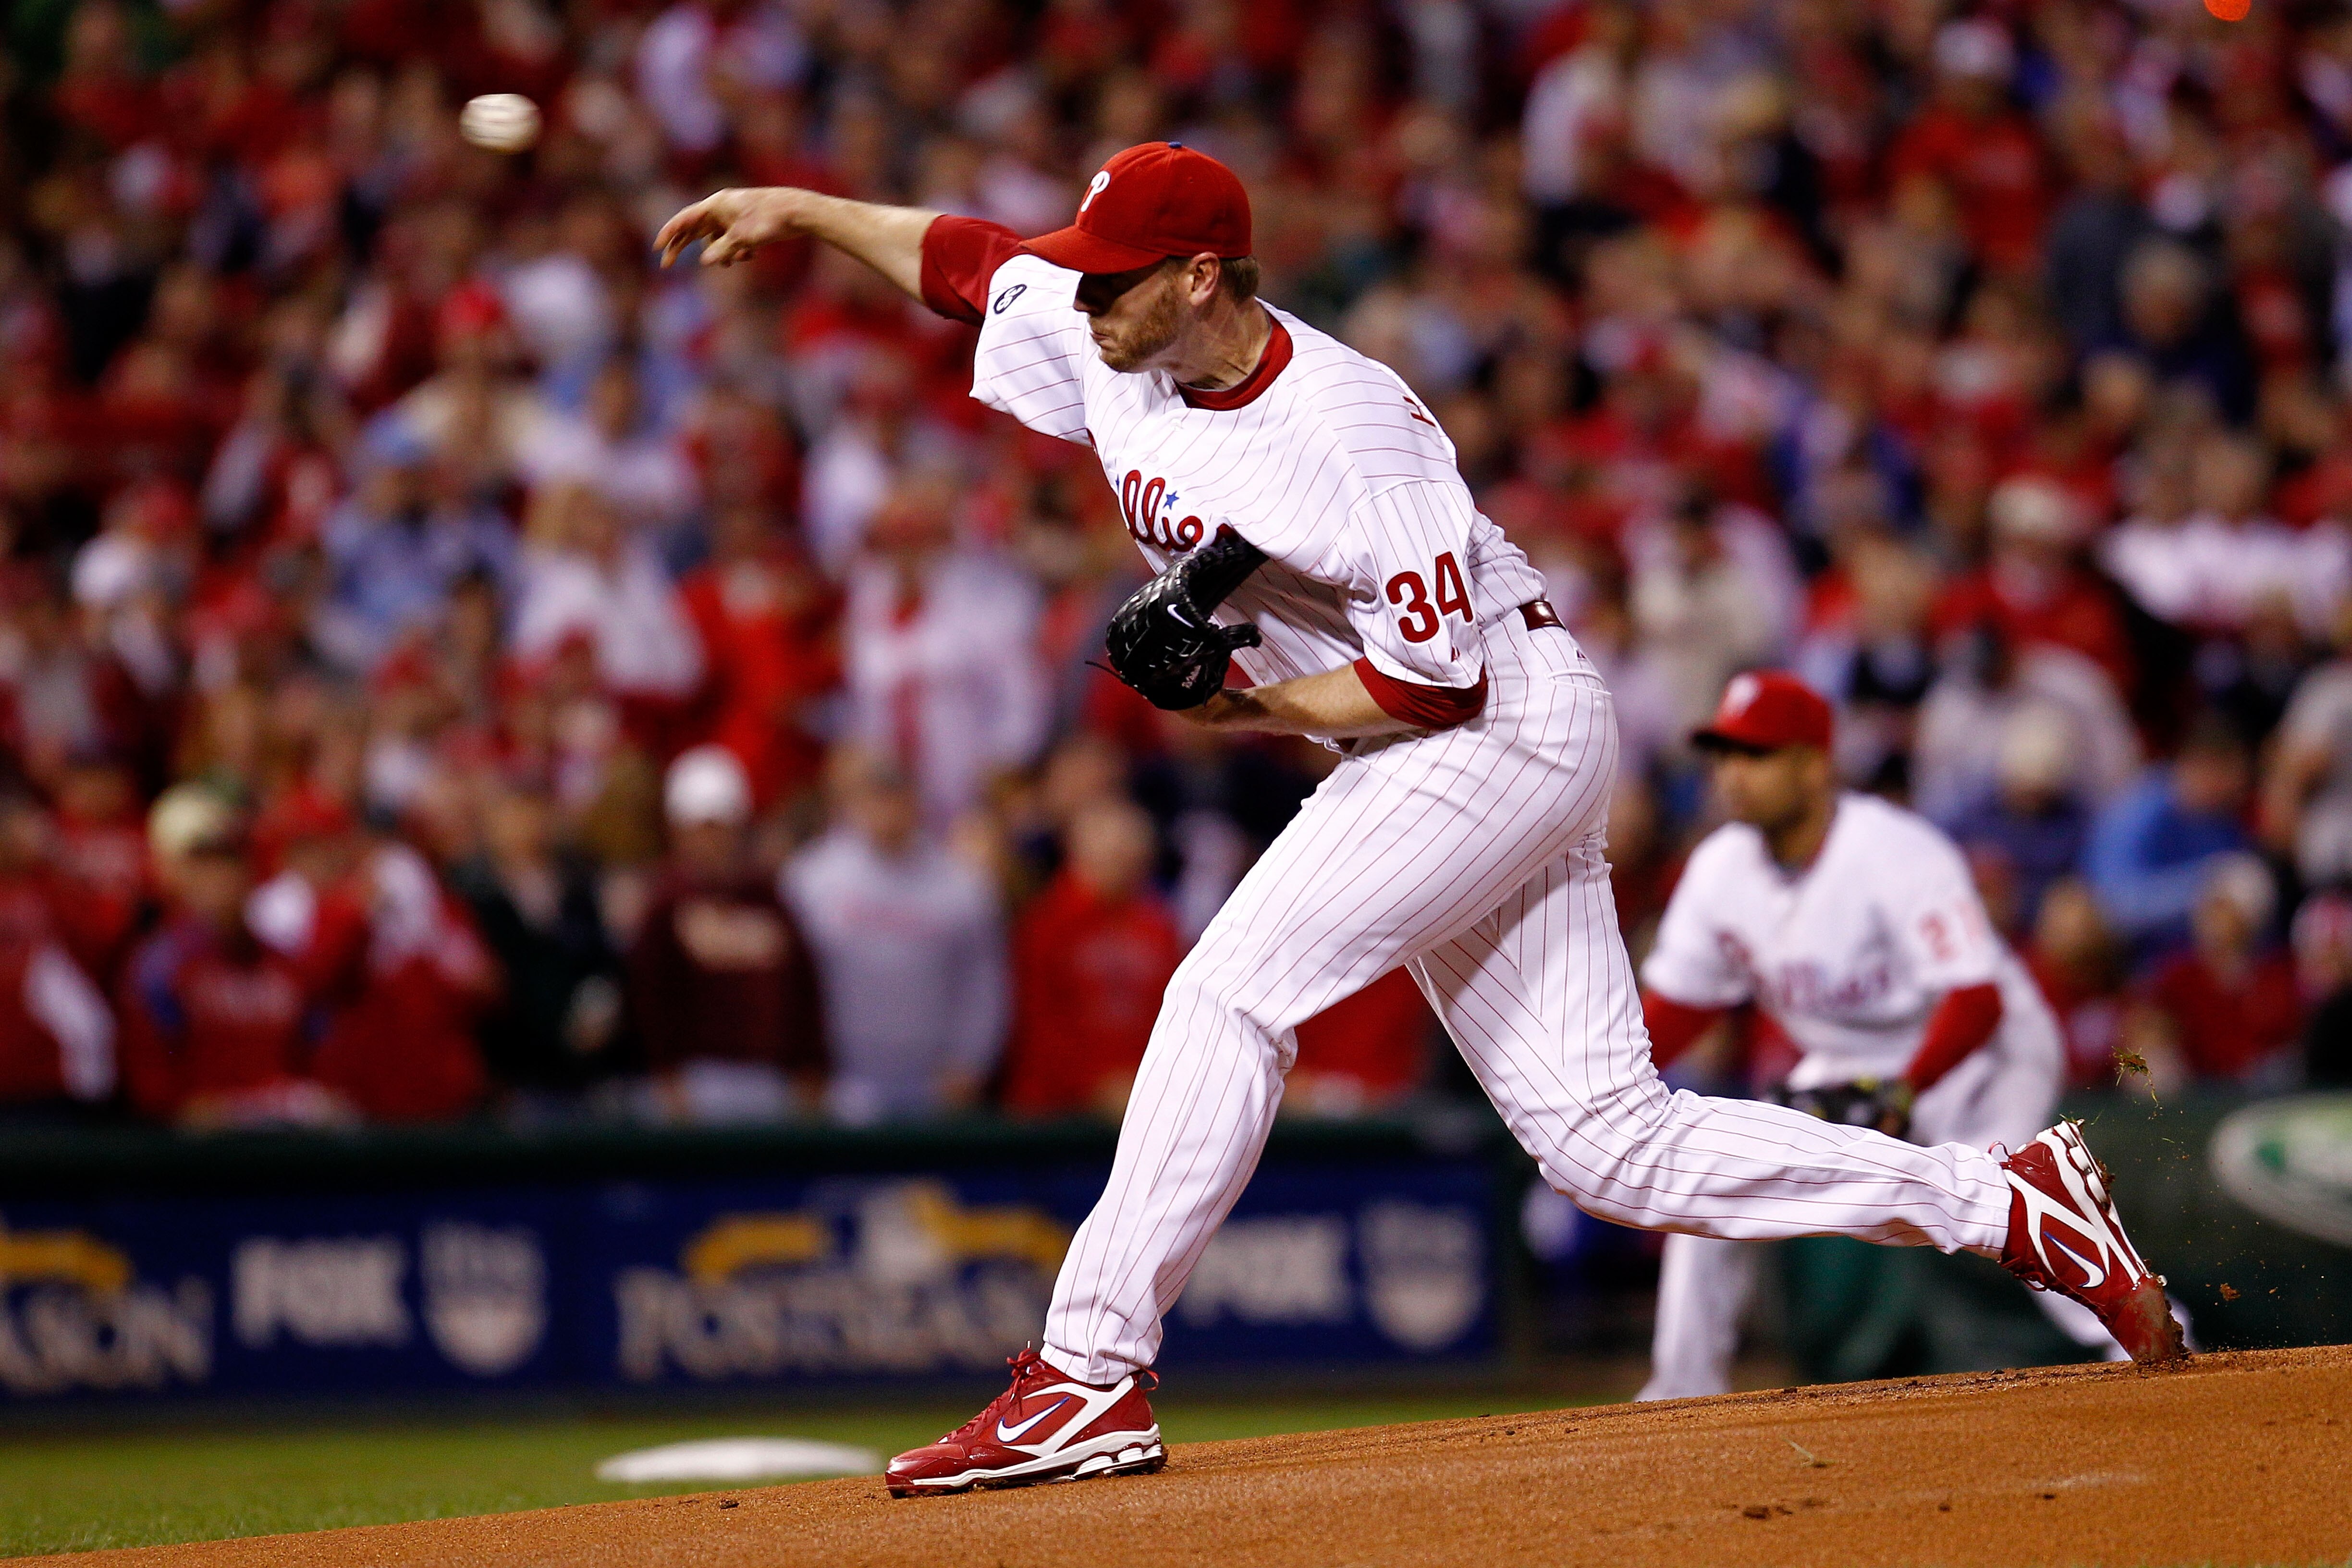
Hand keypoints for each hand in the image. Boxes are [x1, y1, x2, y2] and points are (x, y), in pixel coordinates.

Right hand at [655, 189, 798, 268]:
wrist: (799, 212)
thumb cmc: (771, 220)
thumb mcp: (744, 239)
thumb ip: (722, 250)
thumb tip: (705, 262)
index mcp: (716, 205)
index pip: (685, 218)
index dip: (669, 233)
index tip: (656, 247)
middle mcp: (722, 208)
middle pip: (693, 229)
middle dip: (682, 247)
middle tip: (666, 265)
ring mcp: (734, 215)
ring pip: (714, 238)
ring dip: (719, 254)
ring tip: (731, 263)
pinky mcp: (746, 223)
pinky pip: (731, 241)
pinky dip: (735, 252)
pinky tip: (750, 257)